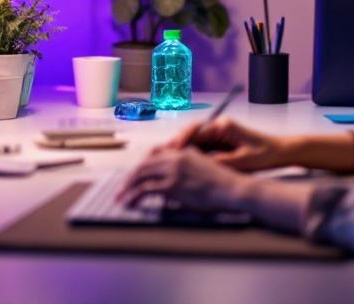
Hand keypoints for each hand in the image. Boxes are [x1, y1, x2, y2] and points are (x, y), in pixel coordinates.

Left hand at [119, 147, 251, 213]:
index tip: (135, 176)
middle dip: (130, 177)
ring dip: (128, 186)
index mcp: (183, 151)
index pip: (155, 153)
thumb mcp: (203, 169)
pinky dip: (134, 195)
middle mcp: (176, 157)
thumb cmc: (222, 184)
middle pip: (145, 163)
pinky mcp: (173, 184)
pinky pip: (146, 188)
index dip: (142, 165)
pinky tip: (130, 202)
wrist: (233, 190)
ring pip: (141, 174)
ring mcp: (173, 170)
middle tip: (122, 188)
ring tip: (121, 197)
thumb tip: (174, 181)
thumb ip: (187, 168)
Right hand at [167, 118, 288, 171]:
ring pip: (193, 140)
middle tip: (163, 156)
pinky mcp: (219, 143)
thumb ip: (222, 162)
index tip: (173, 151)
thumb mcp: (243, 161)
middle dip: (177, 144)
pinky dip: (190, 155)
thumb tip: (200, 166)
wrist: (281, 152)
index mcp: (223, 125)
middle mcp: (218, 126)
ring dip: (182, 150)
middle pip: (191, 132)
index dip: (182, 140)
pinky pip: (200, 147)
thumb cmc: (265, 154)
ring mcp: (218, 134)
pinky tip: (181, 165)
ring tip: (168, 161)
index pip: (196, 129)